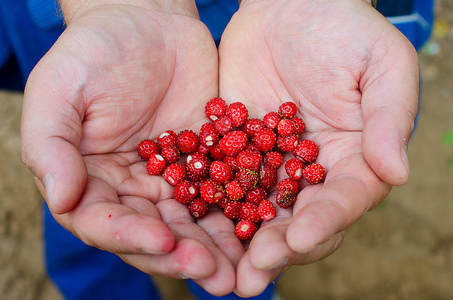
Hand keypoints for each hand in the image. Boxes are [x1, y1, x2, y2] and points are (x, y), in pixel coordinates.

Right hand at [21, 2, 242, 294]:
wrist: (148, 22)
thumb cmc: (95, 51)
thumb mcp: (60, 90)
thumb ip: (51, 146)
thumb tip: (63, 200)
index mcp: (89, 180)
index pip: (105, 222)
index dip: (131, 236)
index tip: (163, 239)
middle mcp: (130, 190)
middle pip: (154, 234)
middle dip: (182, 256)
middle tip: (214, 276)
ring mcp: (170, 180)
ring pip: (191, 224)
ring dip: (215, 250)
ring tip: (239, 272)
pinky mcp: (206, 164)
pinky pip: (221, 194)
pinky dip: (237, 216)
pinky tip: (257, 233)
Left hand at [219, 0, 418, 295]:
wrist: (291, 6)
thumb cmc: (346, 30)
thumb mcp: (381, 66)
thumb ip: (388, 119)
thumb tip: (397, 174)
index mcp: (353, 161)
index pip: (342, 201)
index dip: (324, 222)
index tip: (299, 238)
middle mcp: (311, 173)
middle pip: (297, 221)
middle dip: (277, 249)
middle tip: (253, 275)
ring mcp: (271, 165)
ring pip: (256, 213)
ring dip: (239, 244)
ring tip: (220, 272)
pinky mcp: (235, 150)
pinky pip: (222, 182)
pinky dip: (209, 205)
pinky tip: (190, 226)